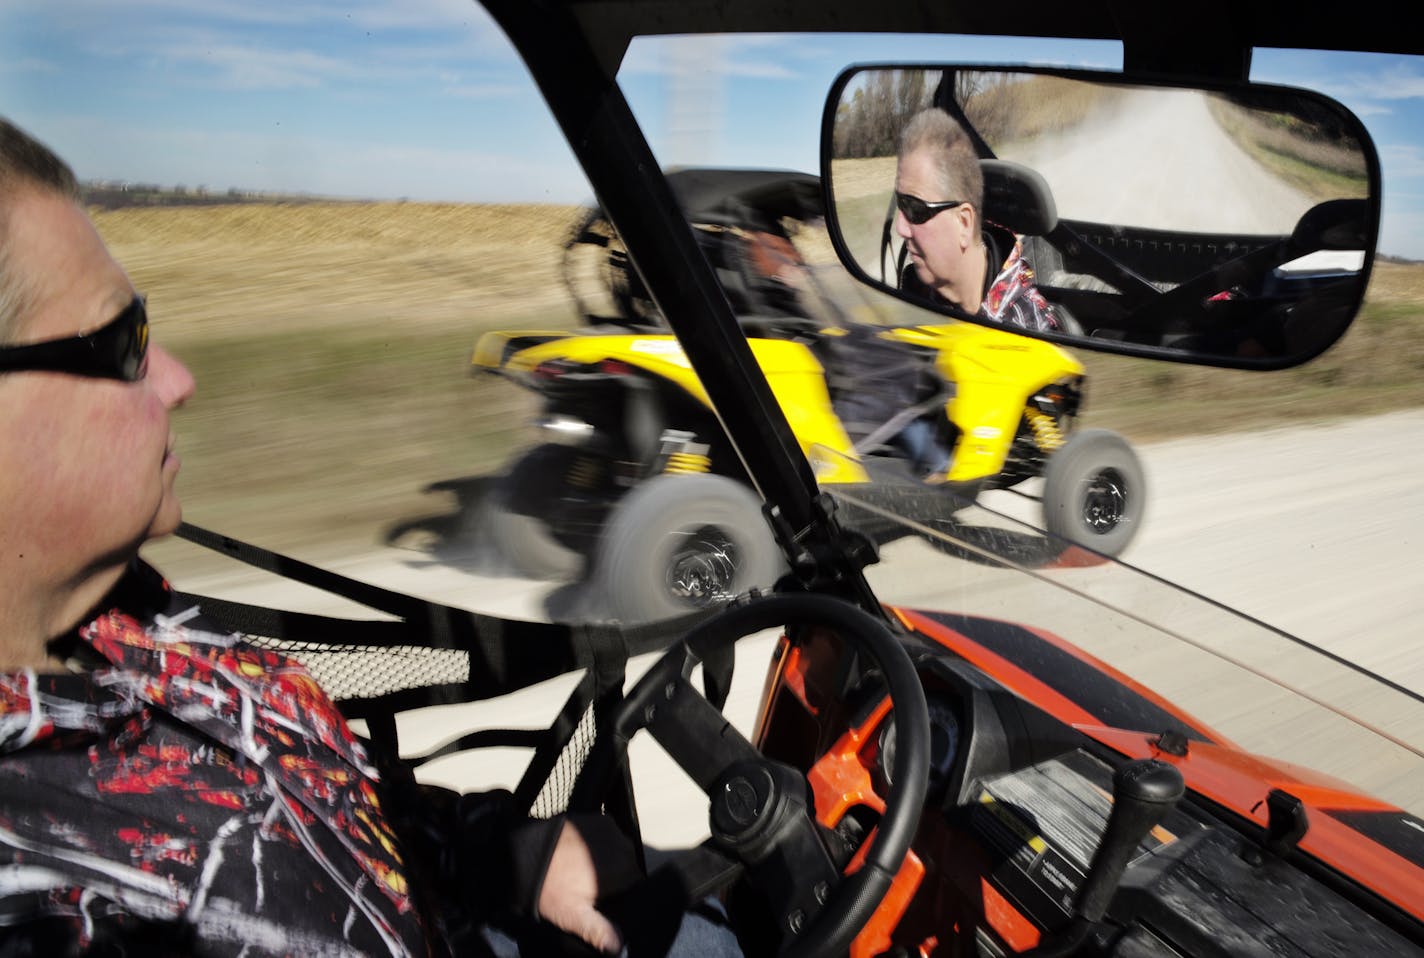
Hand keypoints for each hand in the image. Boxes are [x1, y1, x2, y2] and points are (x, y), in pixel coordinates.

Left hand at [537, 816, 641, 953]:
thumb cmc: (550, 886)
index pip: (637, 887)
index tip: (603, 900)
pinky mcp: (600, 819)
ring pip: (620, 852)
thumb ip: (599, 931)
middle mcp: (624, 846)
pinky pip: (609, 836)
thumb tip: (617, 948)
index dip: (622, 895)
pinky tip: (582, 854)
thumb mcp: (573, 915)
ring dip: (609, 860)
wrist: (526, 853)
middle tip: (589, 887)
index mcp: (624, 871)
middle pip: (629, 868)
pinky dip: (601, 844)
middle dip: (616, 877)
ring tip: (583, 870)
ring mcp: (613, 829)